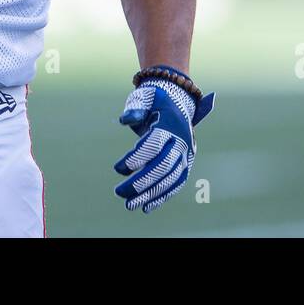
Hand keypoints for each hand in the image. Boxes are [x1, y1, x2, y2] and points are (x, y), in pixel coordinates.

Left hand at [113, 67, 213, 213]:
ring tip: (129, 205)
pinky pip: (175, 185)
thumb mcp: (145, 97)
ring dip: (150, 194)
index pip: (153, 146)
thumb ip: (135, 107)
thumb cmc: (155, 101)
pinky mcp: (186, 166)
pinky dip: (162, 197)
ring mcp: (186, 156)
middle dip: (140, 182)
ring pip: (169, 180)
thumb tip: (125, 120)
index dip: (136, 159)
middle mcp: (181, 143)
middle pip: (162, 167)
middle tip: (118, 193)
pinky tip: (145, 207)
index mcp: (170, 126)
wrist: (178, 103)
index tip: (117, 169)